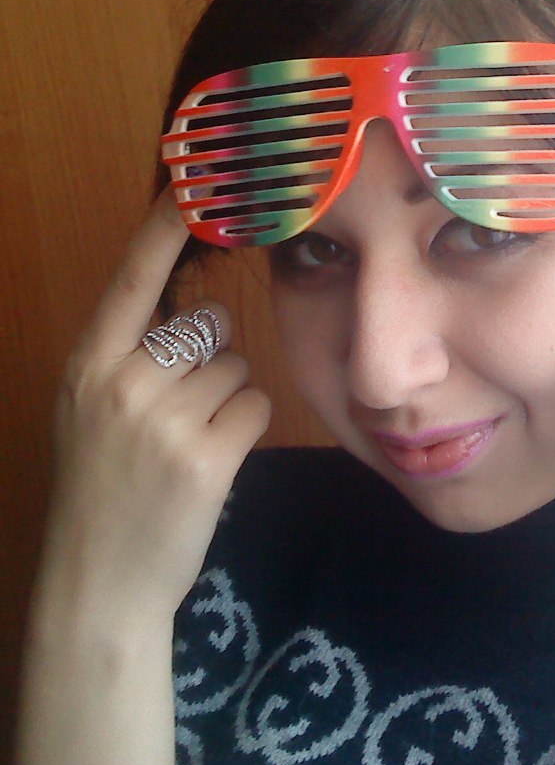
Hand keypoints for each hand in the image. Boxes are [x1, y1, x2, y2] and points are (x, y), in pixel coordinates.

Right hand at [38, 185, 271, 623]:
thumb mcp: (92, 411)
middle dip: (211, 358)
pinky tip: (214, 459)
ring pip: (238, 365)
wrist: (98, 582)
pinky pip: (256, 404)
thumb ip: (129, 359)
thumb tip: (196, 315)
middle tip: (182, 409)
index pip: (132, 279)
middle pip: (209, 326)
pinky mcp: (207, 457)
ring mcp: (163, 420)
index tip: (193, 181)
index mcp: (87, 365)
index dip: (164, 229)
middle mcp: (122, 382)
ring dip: (229, 397)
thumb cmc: (102, 489)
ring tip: (190, 441)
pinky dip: (246, 427)